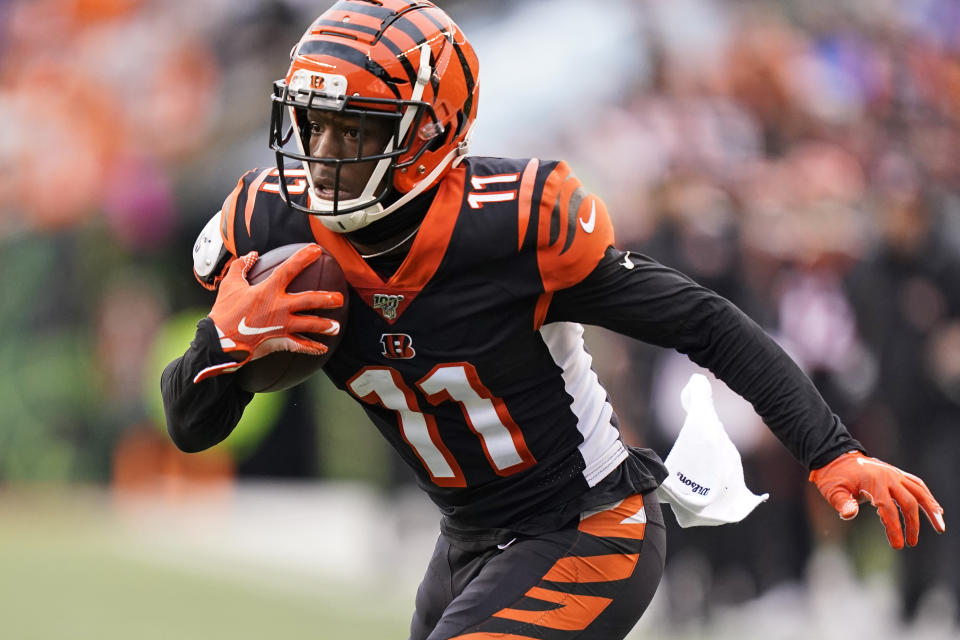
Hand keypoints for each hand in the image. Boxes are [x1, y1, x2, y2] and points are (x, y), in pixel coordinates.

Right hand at [194, 245, 343, 381]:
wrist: (218, 341)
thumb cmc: (223, 312)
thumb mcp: (229, 285)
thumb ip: (241, 267)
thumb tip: (251, 255)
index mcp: (267, 290)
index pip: (289, 269)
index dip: (303, 258)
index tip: (316, 250)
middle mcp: (279, 307)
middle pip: (309, 301)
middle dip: (326, 299)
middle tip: (340, 298)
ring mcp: (281, 325)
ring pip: (309, 324)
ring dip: (325, 326)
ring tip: (336, 327)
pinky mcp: (279, 341)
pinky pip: (299, 345)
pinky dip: (311, 347)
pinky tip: (323, 348)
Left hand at [809, 451, 945, 548]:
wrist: (835, 457)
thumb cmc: (833, 477)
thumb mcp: (832, 490)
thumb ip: (842, 503)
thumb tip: (849, 515)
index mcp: (873, 482)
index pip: (888, 509)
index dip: (894, 528)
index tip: (898, 545)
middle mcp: (888, 477)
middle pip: (908, 502)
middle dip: (912, 524)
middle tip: (910, 542)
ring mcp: (894, 474)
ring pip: (919, 491)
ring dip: (931, 509)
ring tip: (940, 527)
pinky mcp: (896, 474)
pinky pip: (917, 484)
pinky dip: (928, 497)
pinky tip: (936, 510)